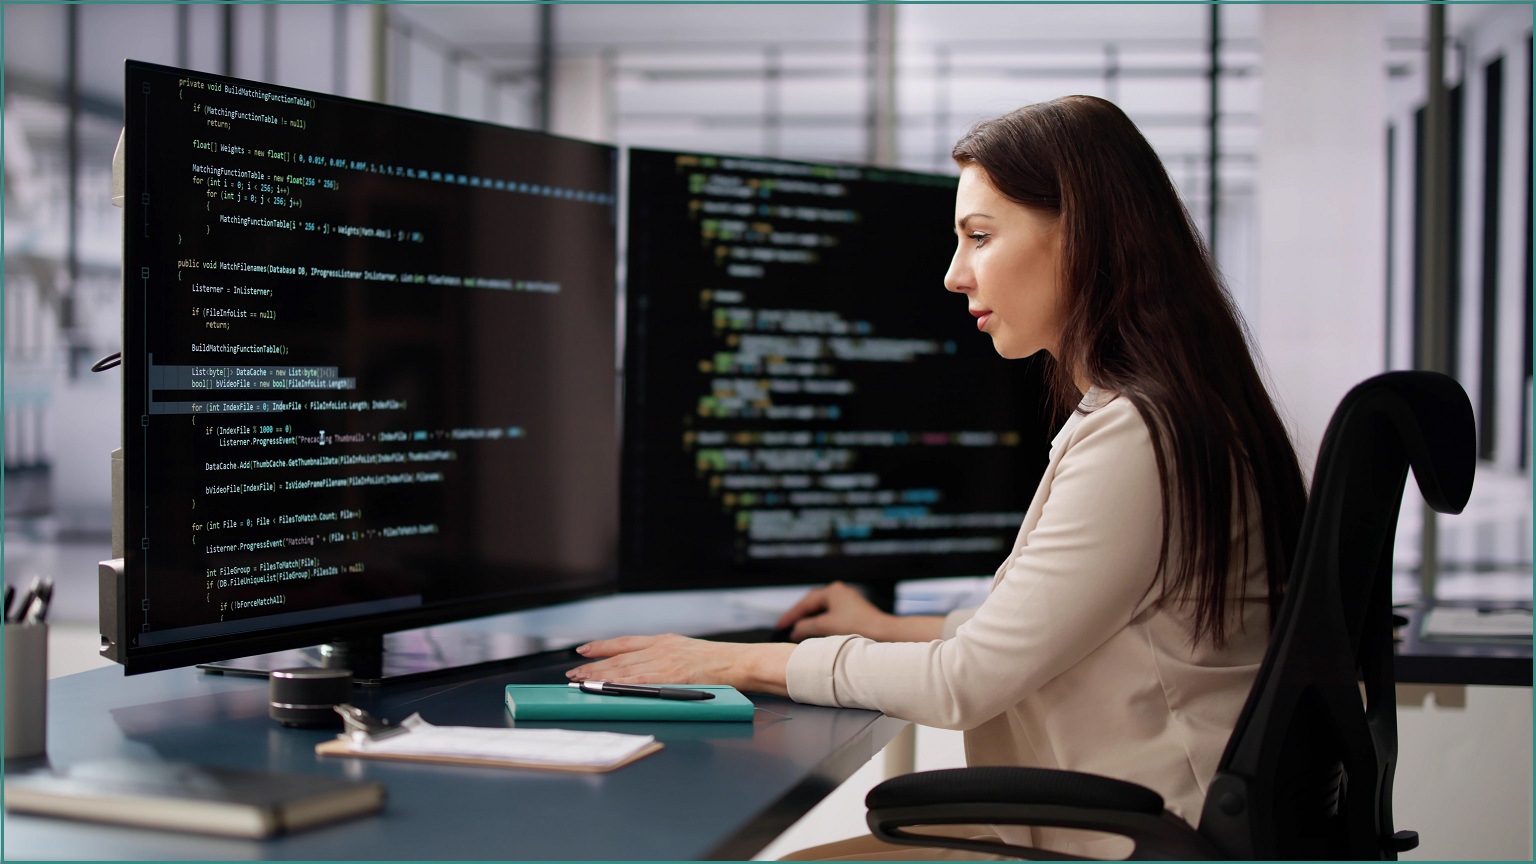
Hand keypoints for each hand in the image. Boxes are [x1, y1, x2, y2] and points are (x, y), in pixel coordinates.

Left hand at [565, 634, 793, 695]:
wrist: (740, 662)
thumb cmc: (719, 663)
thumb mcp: (687, 652)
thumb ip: (667, 657)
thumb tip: (646, 669)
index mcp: (665, 641)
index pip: (625, 643)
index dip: (602, 647)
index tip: (583, 651)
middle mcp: (661, 649)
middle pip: (619, 657)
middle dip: (594, 665)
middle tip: (574, 673)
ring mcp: (665, 662)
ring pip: (625, 668)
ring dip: (600, 676)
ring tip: (581, 681)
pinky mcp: (672, 677)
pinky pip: (640, 681)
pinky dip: (620, 684)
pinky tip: (607, 688)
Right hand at [776, 581, 893, 640]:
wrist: (885, 634)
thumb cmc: (857, 627)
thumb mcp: (825, 626)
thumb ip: (805, 626)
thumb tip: (795, 630)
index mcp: (833, 591)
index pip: (805, 602)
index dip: (791, 615)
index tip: (780, 625)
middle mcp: (840, 593)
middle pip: (813, 604)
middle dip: (800, 616)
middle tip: (786, 627)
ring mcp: (848, 602)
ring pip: (823, 612)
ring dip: (811, 622)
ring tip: (799, 632)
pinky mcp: (855, 613)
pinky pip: (832, 617)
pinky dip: (821, 625)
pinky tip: (818, 634)